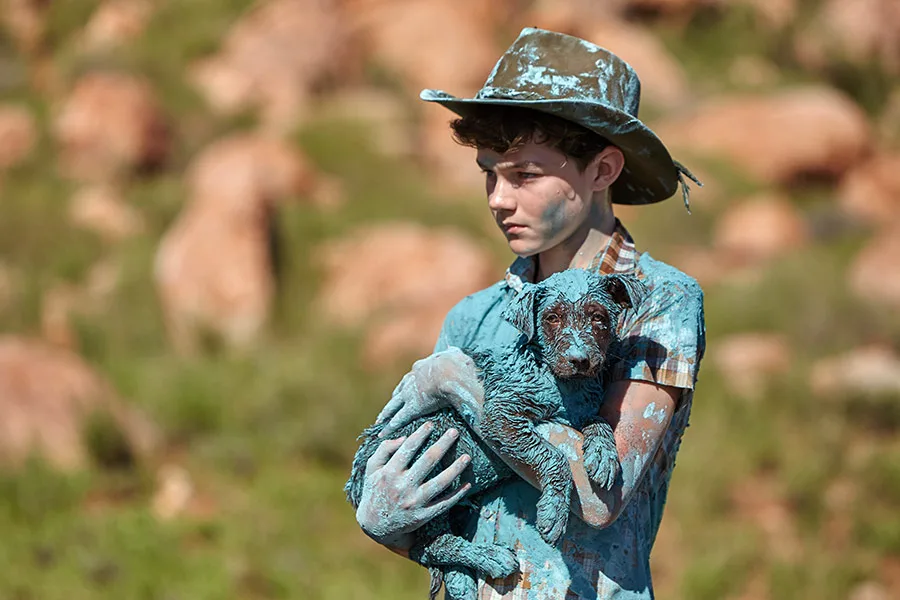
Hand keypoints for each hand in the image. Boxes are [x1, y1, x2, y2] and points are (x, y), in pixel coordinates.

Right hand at [356, 421, 471, 543]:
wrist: (375, 526)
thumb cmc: (375, 490)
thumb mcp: (371, 469)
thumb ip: (384, 450)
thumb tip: (404, 437)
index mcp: (389, 472)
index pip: (408, 449)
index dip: (420, 434)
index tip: (431, 424)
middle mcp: (403, 487)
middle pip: (428, 461)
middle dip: (443, 444)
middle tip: (455, 431)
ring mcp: (414, 502)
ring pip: (440, 483)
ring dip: (455, 469)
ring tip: (467, 457)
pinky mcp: (423, 515)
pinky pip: (443, 504)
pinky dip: (457, 494)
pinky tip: (468, 484)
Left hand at [376, 347, 477, 437]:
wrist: (452, 374)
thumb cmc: (458, 365)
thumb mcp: (456, 355)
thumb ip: (453, 353)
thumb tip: (452, 348)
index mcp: (422, 367)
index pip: (411, 378)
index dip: (407, 384)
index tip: (404, 390)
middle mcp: (412, 380)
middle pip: (399, 391)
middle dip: (394, 400)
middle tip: (387, 408)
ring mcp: (410, 394)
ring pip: (394, 405)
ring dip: (386, 413)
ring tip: (380, 421)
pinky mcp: (412, 408)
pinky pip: (399, 419)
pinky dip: (390, 427)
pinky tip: (384, 433)